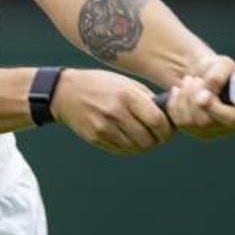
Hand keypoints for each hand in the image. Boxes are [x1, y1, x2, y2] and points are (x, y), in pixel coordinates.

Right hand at [50, 68, 173, 154]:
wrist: (66, 92)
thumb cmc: (101, 85)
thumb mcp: (125, 83)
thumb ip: (147, 99)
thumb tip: (169, 115)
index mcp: (127, 95)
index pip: (157, 121)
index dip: (167, 129)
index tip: (169, 129)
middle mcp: (116, 112)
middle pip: (148, 139)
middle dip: (158, 140)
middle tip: (158, 136)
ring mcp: (104, 127)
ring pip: (136, 148)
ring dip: (144, 146)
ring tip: (144, 137)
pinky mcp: (95, 138)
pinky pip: (121, 151)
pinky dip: (129, 148)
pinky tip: (128, 138)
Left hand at [164, 54, 234, 139]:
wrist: (202, 74)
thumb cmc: (218, 70)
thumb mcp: (223, 64)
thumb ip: (219, 75)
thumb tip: (206, 92)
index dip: (219, 109)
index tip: (205, 93)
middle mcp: (232, 127)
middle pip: (208, 122)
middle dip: (195, 97)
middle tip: (195, 79)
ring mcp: (212, 132)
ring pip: (191, 122)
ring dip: (185, 97)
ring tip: (188, 80)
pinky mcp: (194, 132)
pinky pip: (179, 121)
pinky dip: (175, 103)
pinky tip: (178, 91)